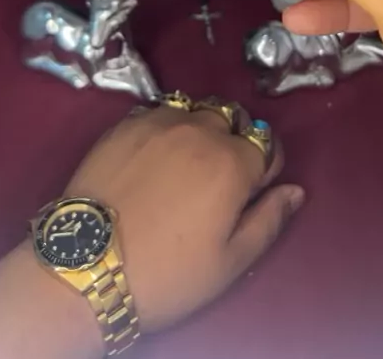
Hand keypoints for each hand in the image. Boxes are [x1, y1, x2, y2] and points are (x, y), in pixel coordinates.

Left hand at [66, 106, 303, 333]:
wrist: (87, 266)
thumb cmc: (167, 272)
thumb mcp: (230, 262)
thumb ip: (269, 220)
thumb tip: (295, 190)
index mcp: (233, 162)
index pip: (268, 143)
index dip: (266, 165)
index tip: (252, 187)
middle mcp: (199, 130)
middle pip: (232, 118)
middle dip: (235, 139)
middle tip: (218, 174)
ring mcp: (158, 122)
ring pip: (195, 108)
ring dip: (201, 126)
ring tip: (186, 159)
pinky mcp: (125, 124)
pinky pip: (159, 110)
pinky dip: (167, 125)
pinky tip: (155, 153)